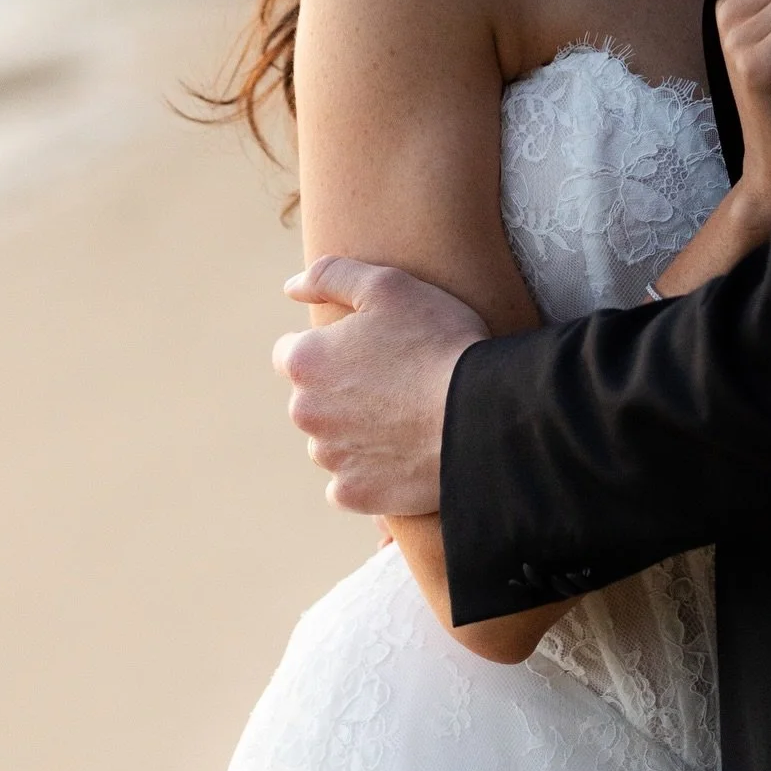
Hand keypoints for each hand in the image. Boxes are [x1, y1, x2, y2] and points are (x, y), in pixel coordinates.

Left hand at [273, 256, 489, 515]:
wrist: (480, 412)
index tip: (365, 348)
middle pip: (312, 399)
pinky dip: (371, 470)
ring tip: (405, 416)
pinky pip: (351, 483)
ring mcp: (330, 458)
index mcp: (306, 361)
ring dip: (355, 431)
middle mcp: (306, 413)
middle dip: (341, 391)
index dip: (328, 346)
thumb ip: (330, 276)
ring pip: (331, 442)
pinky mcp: (355, 494)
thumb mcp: (388, 285)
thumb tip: (291, 288)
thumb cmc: (436, 340)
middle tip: (394, 380)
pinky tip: (404, 452)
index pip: (290, 353)